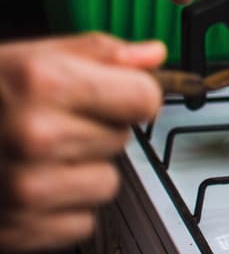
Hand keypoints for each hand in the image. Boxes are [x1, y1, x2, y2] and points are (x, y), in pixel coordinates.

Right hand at [0, 33, 164, 251]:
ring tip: (36, 155)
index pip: (144, 97)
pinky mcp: (22, 230)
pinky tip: (26, 185)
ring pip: (107, 182)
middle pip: (125, 137)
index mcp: (46, 84)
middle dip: (97, 127)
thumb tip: (151, 56)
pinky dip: (61, 207)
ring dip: (81, 170)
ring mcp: (29, 189)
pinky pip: (81, 220)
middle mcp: (39, 137)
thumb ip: (96, 53)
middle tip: (50, 121)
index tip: (118, 93)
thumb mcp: (24, 57)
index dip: (133, 93)